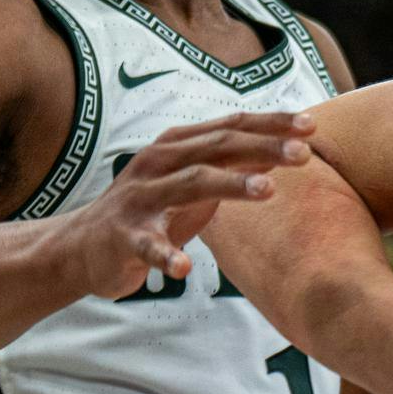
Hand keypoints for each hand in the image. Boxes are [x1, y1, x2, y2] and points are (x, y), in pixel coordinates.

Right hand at [63, 110, 317, 296]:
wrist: (81, 247)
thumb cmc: (151, 211)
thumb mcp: (195, 182)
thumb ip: (234, 164)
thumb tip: (284, 147)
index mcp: (177, 146)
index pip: (230, 127)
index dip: (270, 124)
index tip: (311, 125)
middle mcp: (158, 163)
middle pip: (217, 148)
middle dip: (262, 147)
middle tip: (304, 153)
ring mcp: (139, 199)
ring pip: (189, 184)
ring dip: (230, 185)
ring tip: (269, 191)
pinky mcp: (122, 237)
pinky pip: (146, 246)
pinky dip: (164, 256)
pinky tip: (184, 268)